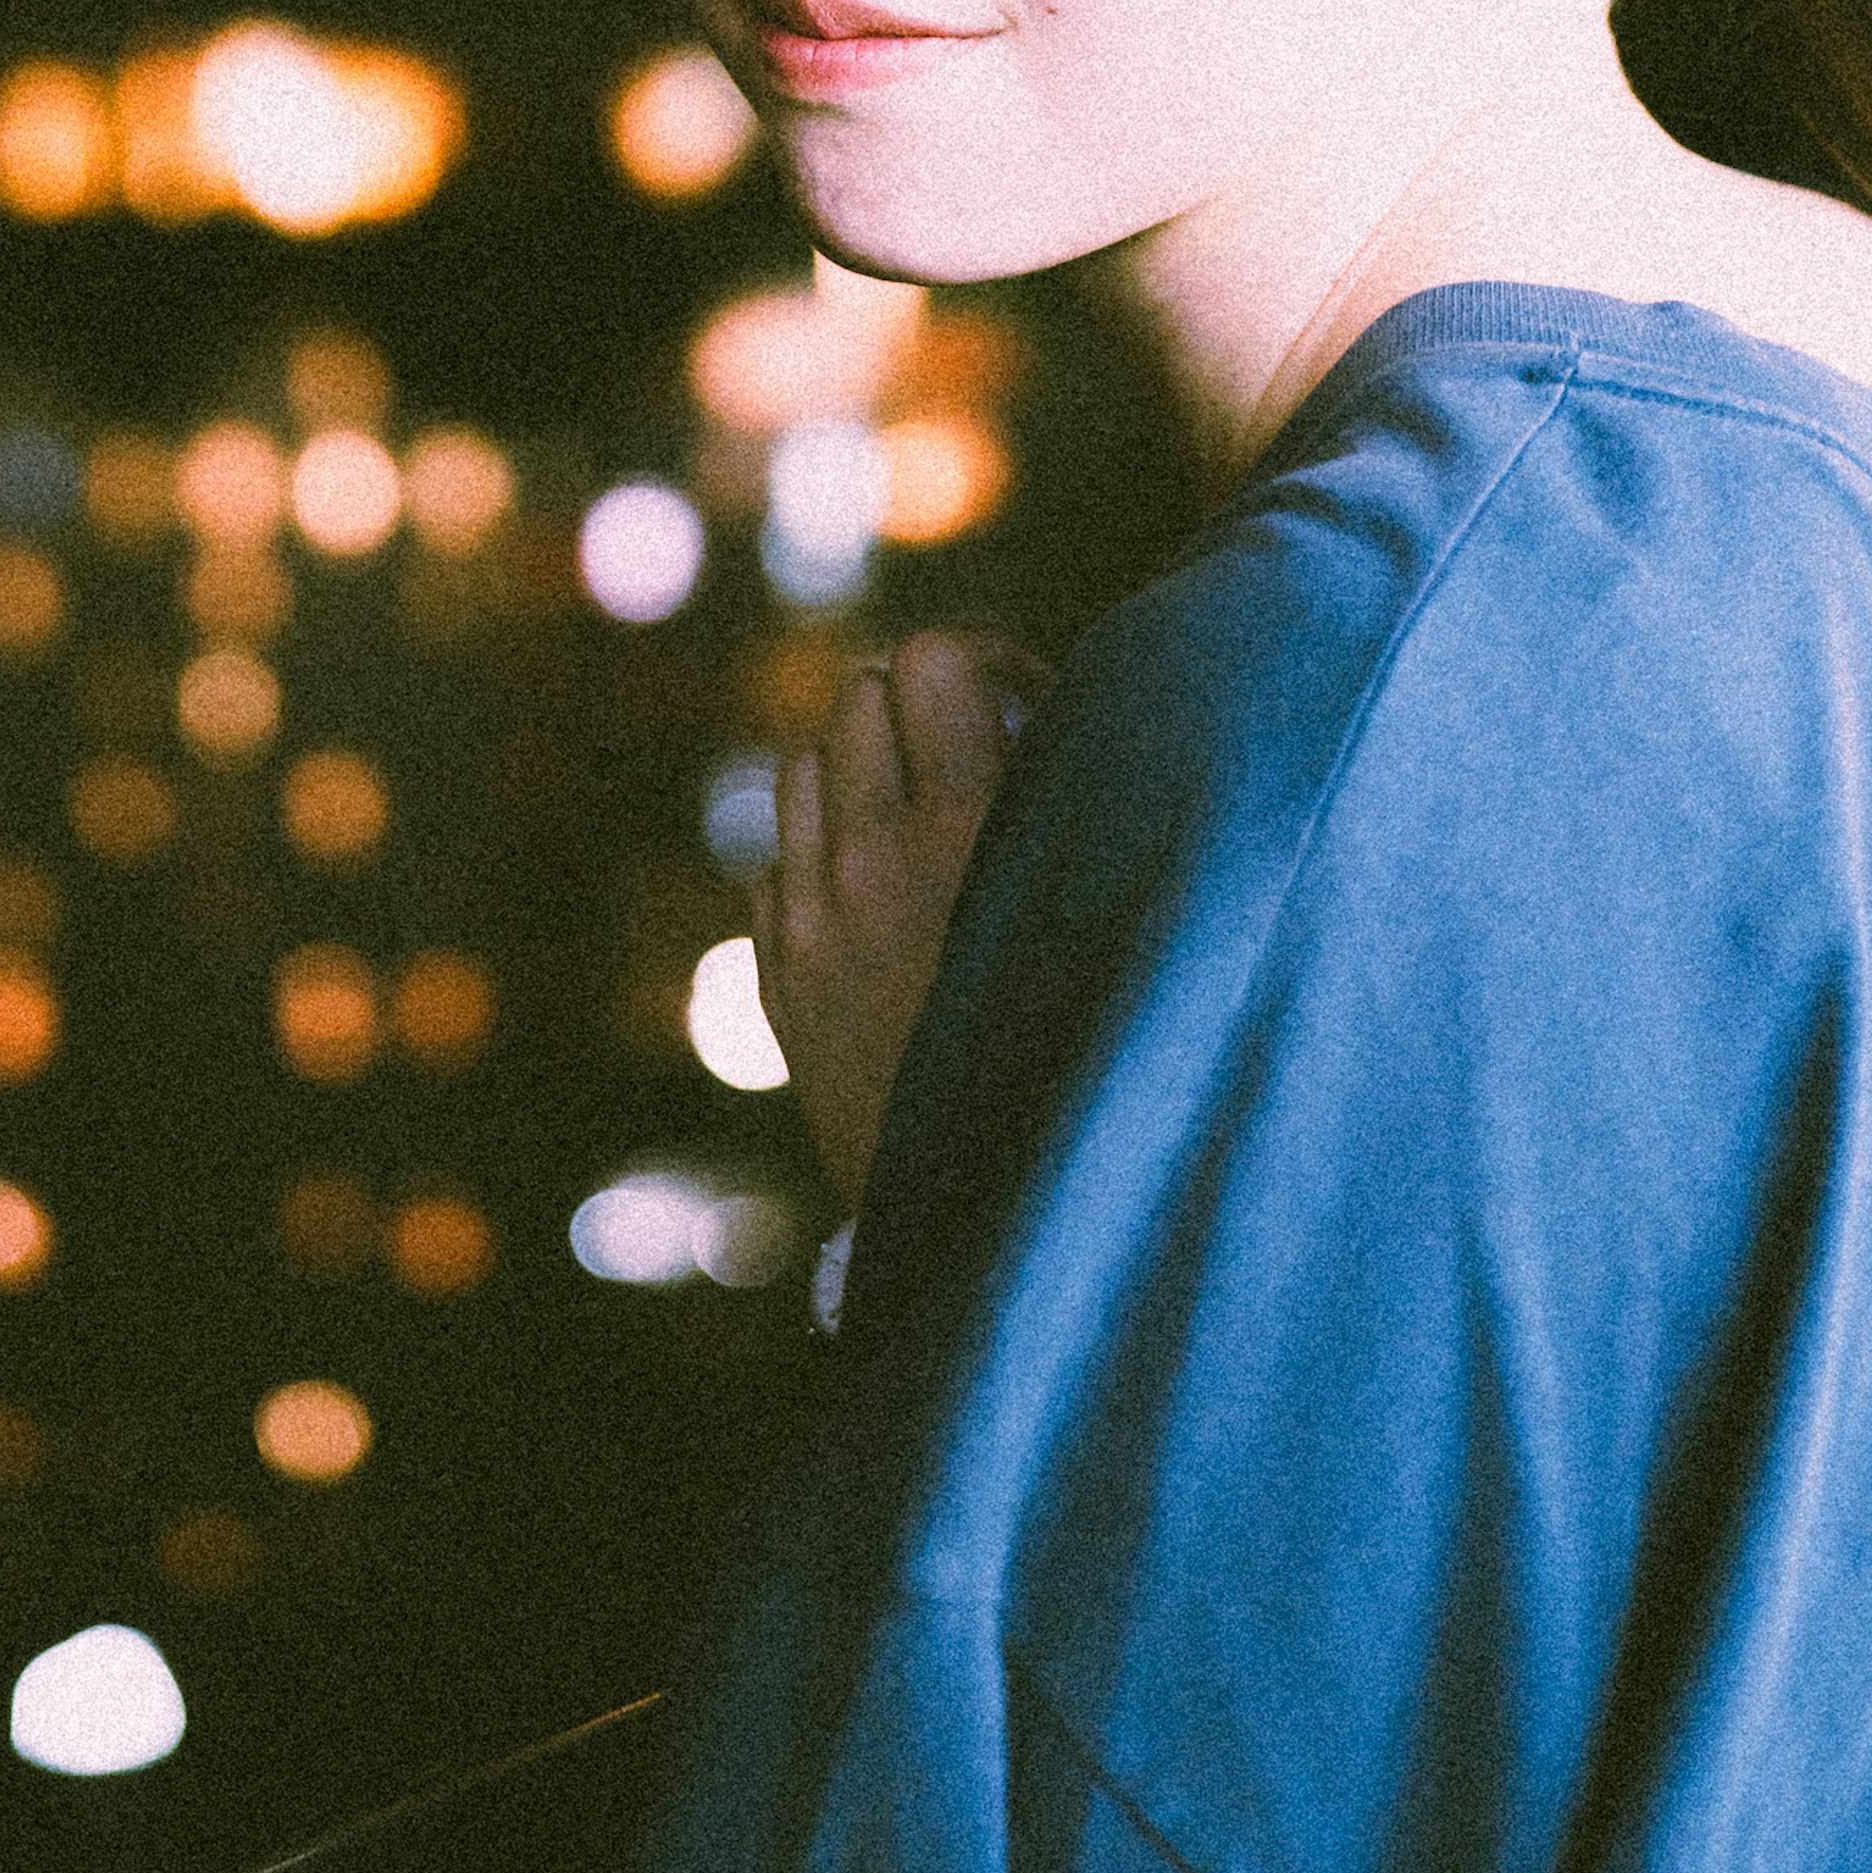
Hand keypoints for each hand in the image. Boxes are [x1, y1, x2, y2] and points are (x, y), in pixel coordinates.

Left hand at [749, 627, 1055, 1216]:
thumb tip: (1057, 709)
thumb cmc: (1086, 1049)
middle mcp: (870, 863)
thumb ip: (1067, 802)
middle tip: (974, 746)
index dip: (984, 657)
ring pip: (805, 764)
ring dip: (863, 765)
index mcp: (963, 833)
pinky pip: (776, 860)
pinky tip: (880, 890)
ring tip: (922, 809)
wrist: (992, 1215)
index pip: (932, 661)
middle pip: (860, 696)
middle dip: (921, 703)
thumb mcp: (1095, 911)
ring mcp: (813, 920)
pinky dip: (820, 851)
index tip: (1023, 698)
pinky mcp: (781, 976)